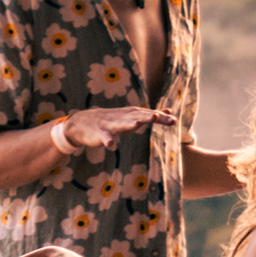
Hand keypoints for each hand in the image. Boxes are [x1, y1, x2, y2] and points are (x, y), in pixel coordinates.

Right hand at [53, 105, 167, 157]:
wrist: (82, 123)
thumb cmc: (111, 120)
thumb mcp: (132, 116)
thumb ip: (150, 114)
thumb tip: (169, 111)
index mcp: (131, 115)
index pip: (147, 114)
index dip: (160, 117)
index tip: (173, 120)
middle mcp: (122, 118)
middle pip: (137, 116)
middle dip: (147, 116)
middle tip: (158, 116)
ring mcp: (110, 125)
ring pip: (121, 124)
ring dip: (129, 123)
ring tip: (138, 124)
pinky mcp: (99, 134)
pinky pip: (104, 138)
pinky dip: (107, 140)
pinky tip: (110, 145)